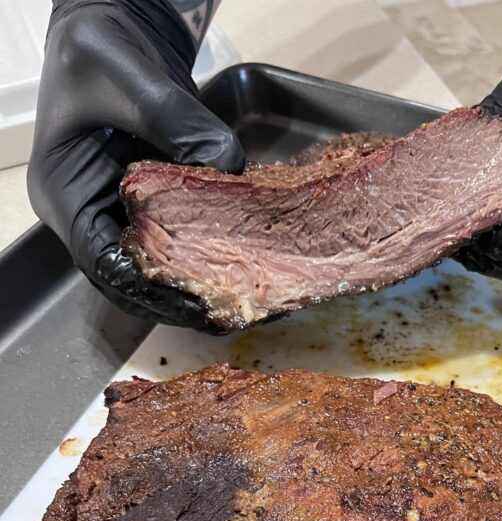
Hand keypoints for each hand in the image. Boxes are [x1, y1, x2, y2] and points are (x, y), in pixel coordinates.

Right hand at [27, 0, 244, 331]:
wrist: (118, 27)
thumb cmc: (102, 49)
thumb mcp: (133, 78)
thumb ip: (179, 123)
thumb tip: (228, 166)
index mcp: (63, 192)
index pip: (101, 262)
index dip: (147, 288)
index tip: (193, 299)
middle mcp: (89, 214)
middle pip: (130, 279)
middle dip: (177, 300)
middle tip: (227, 314)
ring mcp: (118, 214)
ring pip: (155, 270)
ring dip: (195, 288)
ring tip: (239, 304)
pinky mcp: (150, 207)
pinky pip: (178, 243)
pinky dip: (207, 258)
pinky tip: (242, 271)